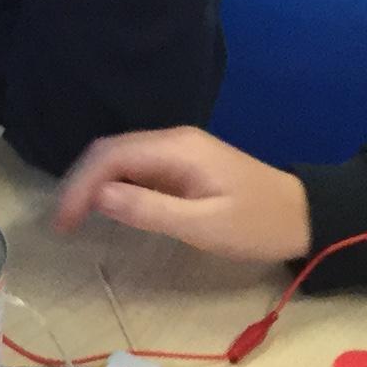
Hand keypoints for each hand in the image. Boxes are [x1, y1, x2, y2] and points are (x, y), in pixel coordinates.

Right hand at [54, 127, 311, 261]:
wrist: (304, 215)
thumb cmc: (258, 224)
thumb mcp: (204, 225)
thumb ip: (150, 209)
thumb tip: (99, 197)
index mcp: (176, 149)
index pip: (111, 156)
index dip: (79, 186)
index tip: (63, 222)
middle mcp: (172, 141)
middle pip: (109, 152)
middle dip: (79, 183)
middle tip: (63, 223)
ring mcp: (178, 151)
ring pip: (120, 158)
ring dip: (93, 184)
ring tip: (75, 219)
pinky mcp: (182, 165)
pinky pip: (136, 168)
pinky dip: (113, 186)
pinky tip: (104, 208)